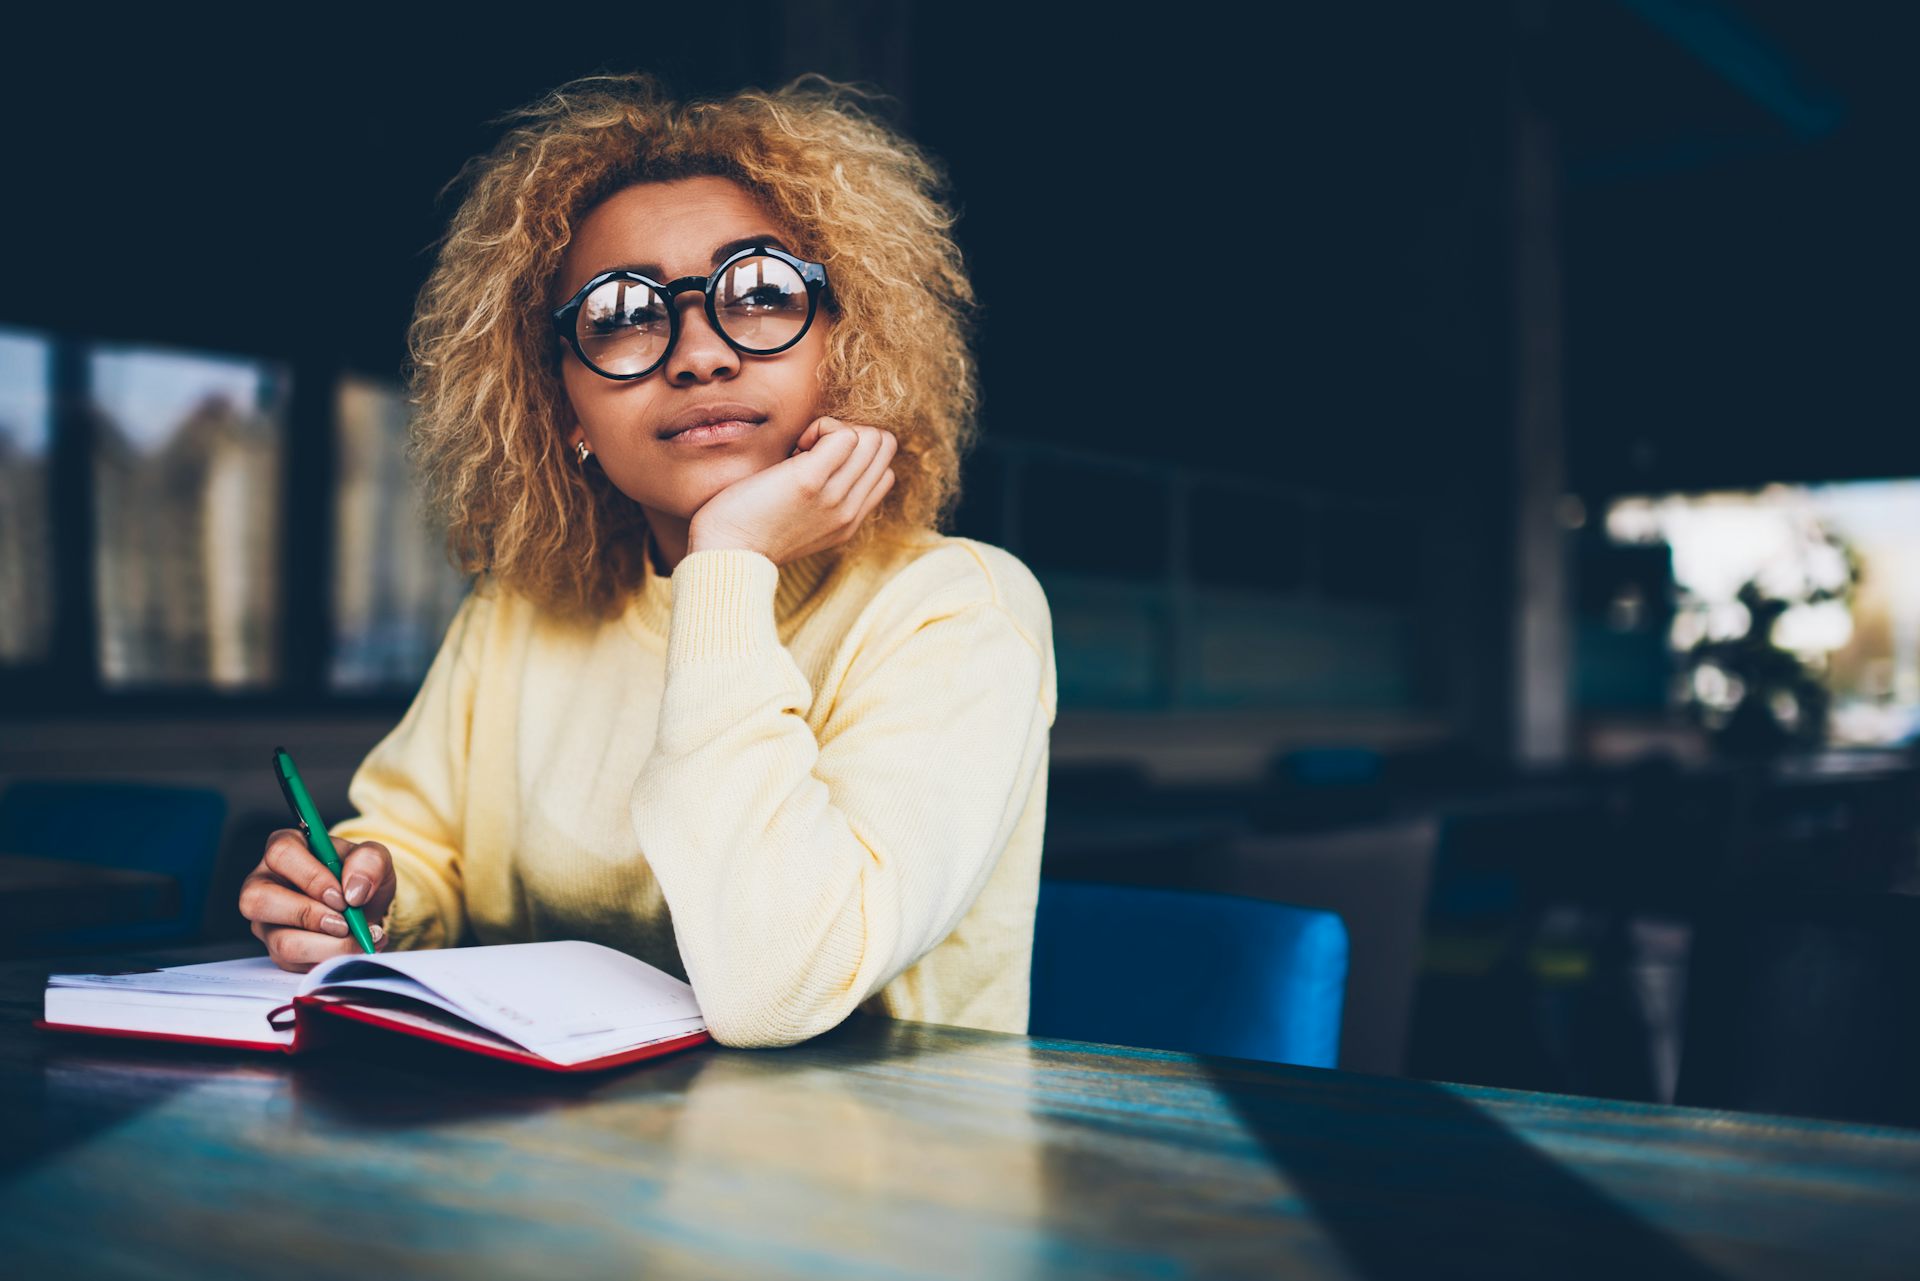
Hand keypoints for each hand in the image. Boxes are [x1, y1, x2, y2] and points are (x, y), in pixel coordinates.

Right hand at [239, 830, 395, 971]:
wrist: (364, 905)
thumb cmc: (359, 875)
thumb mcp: (375, 858)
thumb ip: (370, 862)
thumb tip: (354, 891)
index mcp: (285, 847)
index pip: (282, 854)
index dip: (312, 877)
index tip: (342, 896)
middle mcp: (264, 883)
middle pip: (258, 900)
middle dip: (309, 916)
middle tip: (345, 923)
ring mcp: (266, 920)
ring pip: (280, 940)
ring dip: (325, 946)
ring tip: (357, 939)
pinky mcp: (276, 950)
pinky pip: (295, 964)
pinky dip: (331, 960)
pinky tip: (354, 949)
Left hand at [686, 417, 896, 564]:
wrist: (725, 554)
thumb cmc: (748, 530)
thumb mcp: (800, 523)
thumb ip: (822, 500)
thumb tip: (818, 458)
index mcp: (848, 522)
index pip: (885, 472)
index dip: (855, 455)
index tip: (817, 463)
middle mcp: (849, 511)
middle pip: (884, 447)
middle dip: (850, 435)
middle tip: (809, 450)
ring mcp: (834, 497)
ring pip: (871, 438)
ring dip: (834, 430)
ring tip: (801, 448)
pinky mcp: (810, 481)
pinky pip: (844, 434)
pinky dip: (821, 427)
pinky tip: (796, 445)